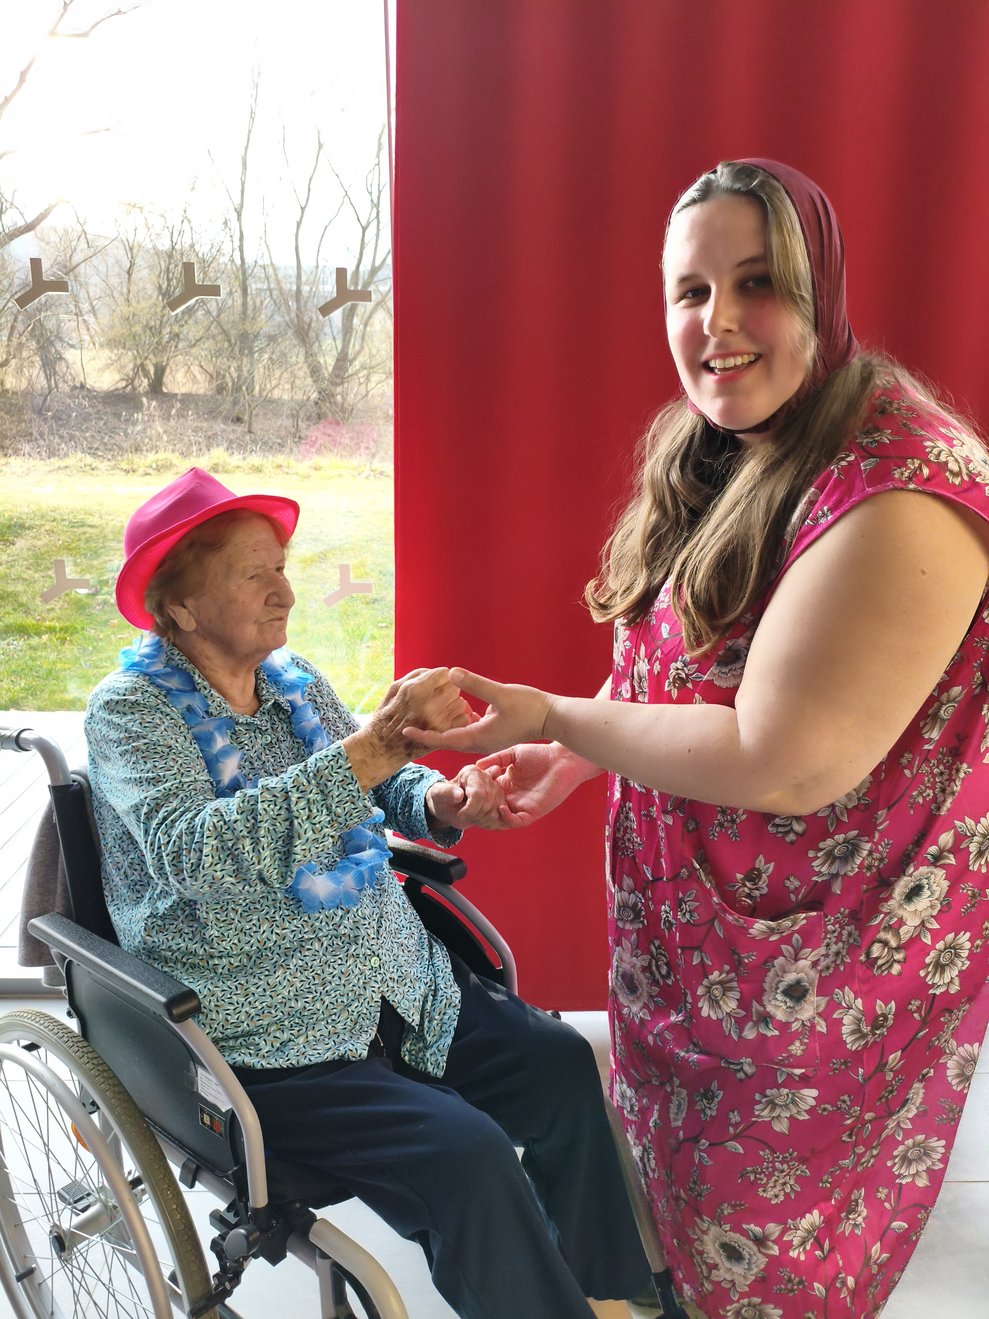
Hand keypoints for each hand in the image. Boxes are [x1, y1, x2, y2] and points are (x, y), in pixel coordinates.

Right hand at [369, 667, 474, 758]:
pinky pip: (462, 719)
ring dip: (452, 704)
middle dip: (448, 690)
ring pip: (460, 703)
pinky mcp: (444, 735)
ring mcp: (437, 721)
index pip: (445, 673)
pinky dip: (456, 719)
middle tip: (437, 697)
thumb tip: (440, 671)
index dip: (441, 677)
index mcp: (415, 690)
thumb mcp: (395, 688)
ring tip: (439, 710)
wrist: (383, 748)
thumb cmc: (387, 715)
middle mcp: (429, 705)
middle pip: (455, 687)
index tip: (436, 683)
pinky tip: (444, 720)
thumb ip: (418, 675)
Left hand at [403, 668, 553, 754]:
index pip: (444, 739)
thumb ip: (475, 684)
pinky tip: (454, 709)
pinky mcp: (494, 733)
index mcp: (478, 738)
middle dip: (428, 733)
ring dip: (443, 728)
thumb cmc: (529, 707)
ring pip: (458, 735)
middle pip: (447, 740)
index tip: (405, 728)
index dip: (423, 734)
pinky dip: (458, 722)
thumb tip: (451, 672)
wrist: (552, 718)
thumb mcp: (500, 693)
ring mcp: (488, 739)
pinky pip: (469, 730)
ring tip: (426, 718)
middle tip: (408, 724)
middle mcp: (480, 742)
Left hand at [425, 765, 509, 830]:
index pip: (479, 795)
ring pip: (497, 811)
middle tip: (465, 815)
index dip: (470, 810)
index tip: (460, 814)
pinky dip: (491, 823)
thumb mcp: (437, 795)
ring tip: (471, 816)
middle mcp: (487, 777)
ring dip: (482, 820)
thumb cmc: (443, 798)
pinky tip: (480, 820)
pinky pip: (503, 817)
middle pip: (489, 804)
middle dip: (476, 816)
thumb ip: (446, 792)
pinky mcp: (502, 799)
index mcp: (471, 772)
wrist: (449, 806)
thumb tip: (459, 794)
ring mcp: (497, 788)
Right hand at [477, 742, 600, 826]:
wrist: (563, 759)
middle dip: (480, 809)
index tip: (465, 791)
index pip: (485, 794)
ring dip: (491, 817)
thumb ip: (495, 759)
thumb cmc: (541, 754)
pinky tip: (501, 808)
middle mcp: (511, 797)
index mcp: (505, 784)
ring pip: (501, 819)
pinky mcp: (532, 812)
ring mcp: (521, 806)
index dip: (475, 794)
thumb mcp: (513, 754)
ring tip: (483, 809)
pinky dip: (507, 818)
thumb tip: (476, 765)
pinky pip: (516, 821)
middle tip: (470, 805)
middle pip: (490, 809)